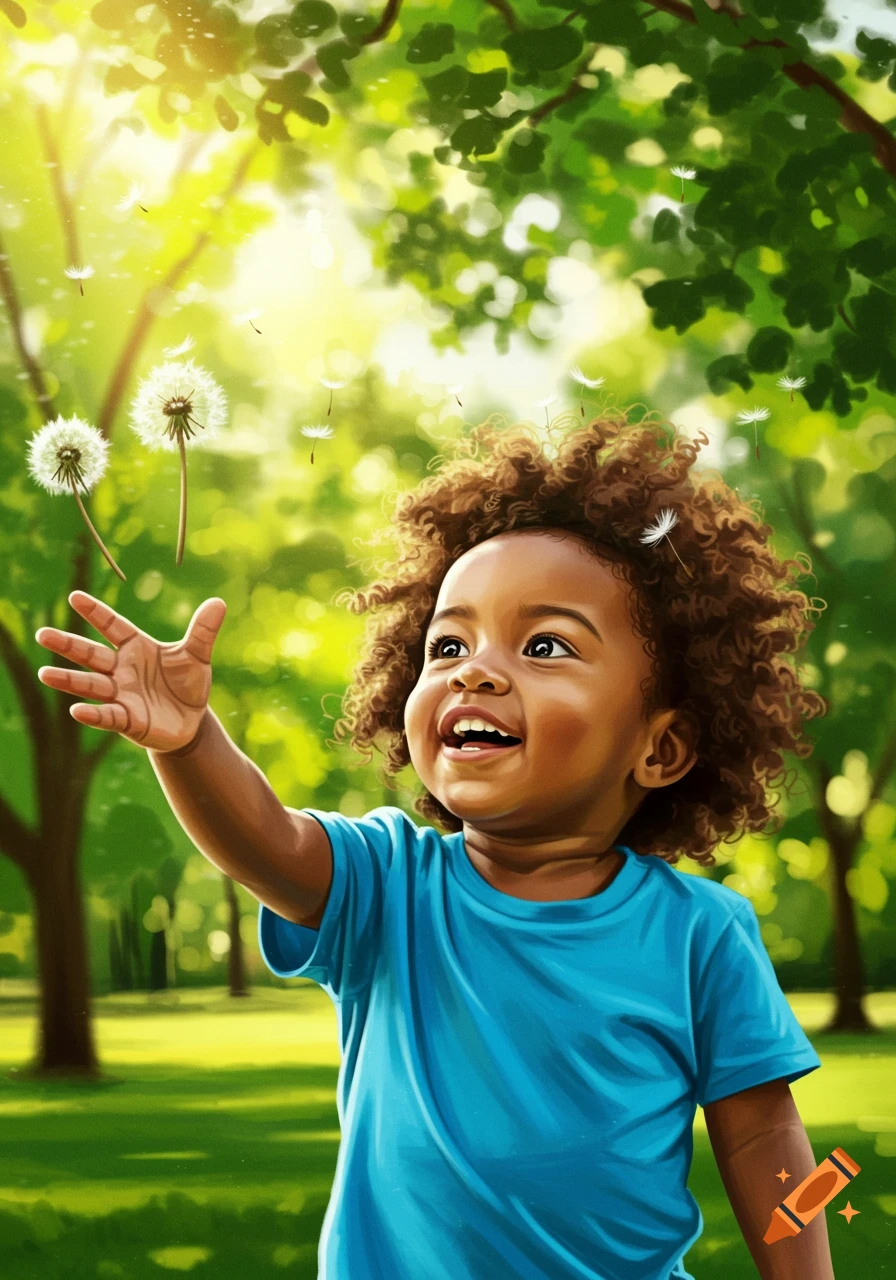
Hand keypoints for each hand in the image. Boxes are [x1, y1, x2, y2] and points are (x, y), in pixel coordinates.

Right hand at [35, 590, 226, 752]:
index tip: (75, 597)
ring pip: (91, 685)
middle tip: (42, 634)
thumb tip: (219, 603)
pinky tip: (76, 710)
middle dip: (68, 645)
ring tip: (44, 673)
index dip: (96, 613)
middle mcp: (122, 670)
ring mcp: (121, 695)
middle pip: (91, 654)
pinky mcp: (127, 720)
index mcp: (136, 648)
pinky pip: (107, 715)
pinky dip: (93, 714)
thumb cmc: (187, 684)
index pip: (113, 626)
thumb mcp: (197, 656)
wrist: (192, 722)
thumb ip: (203, 631)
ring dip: (69, 680)